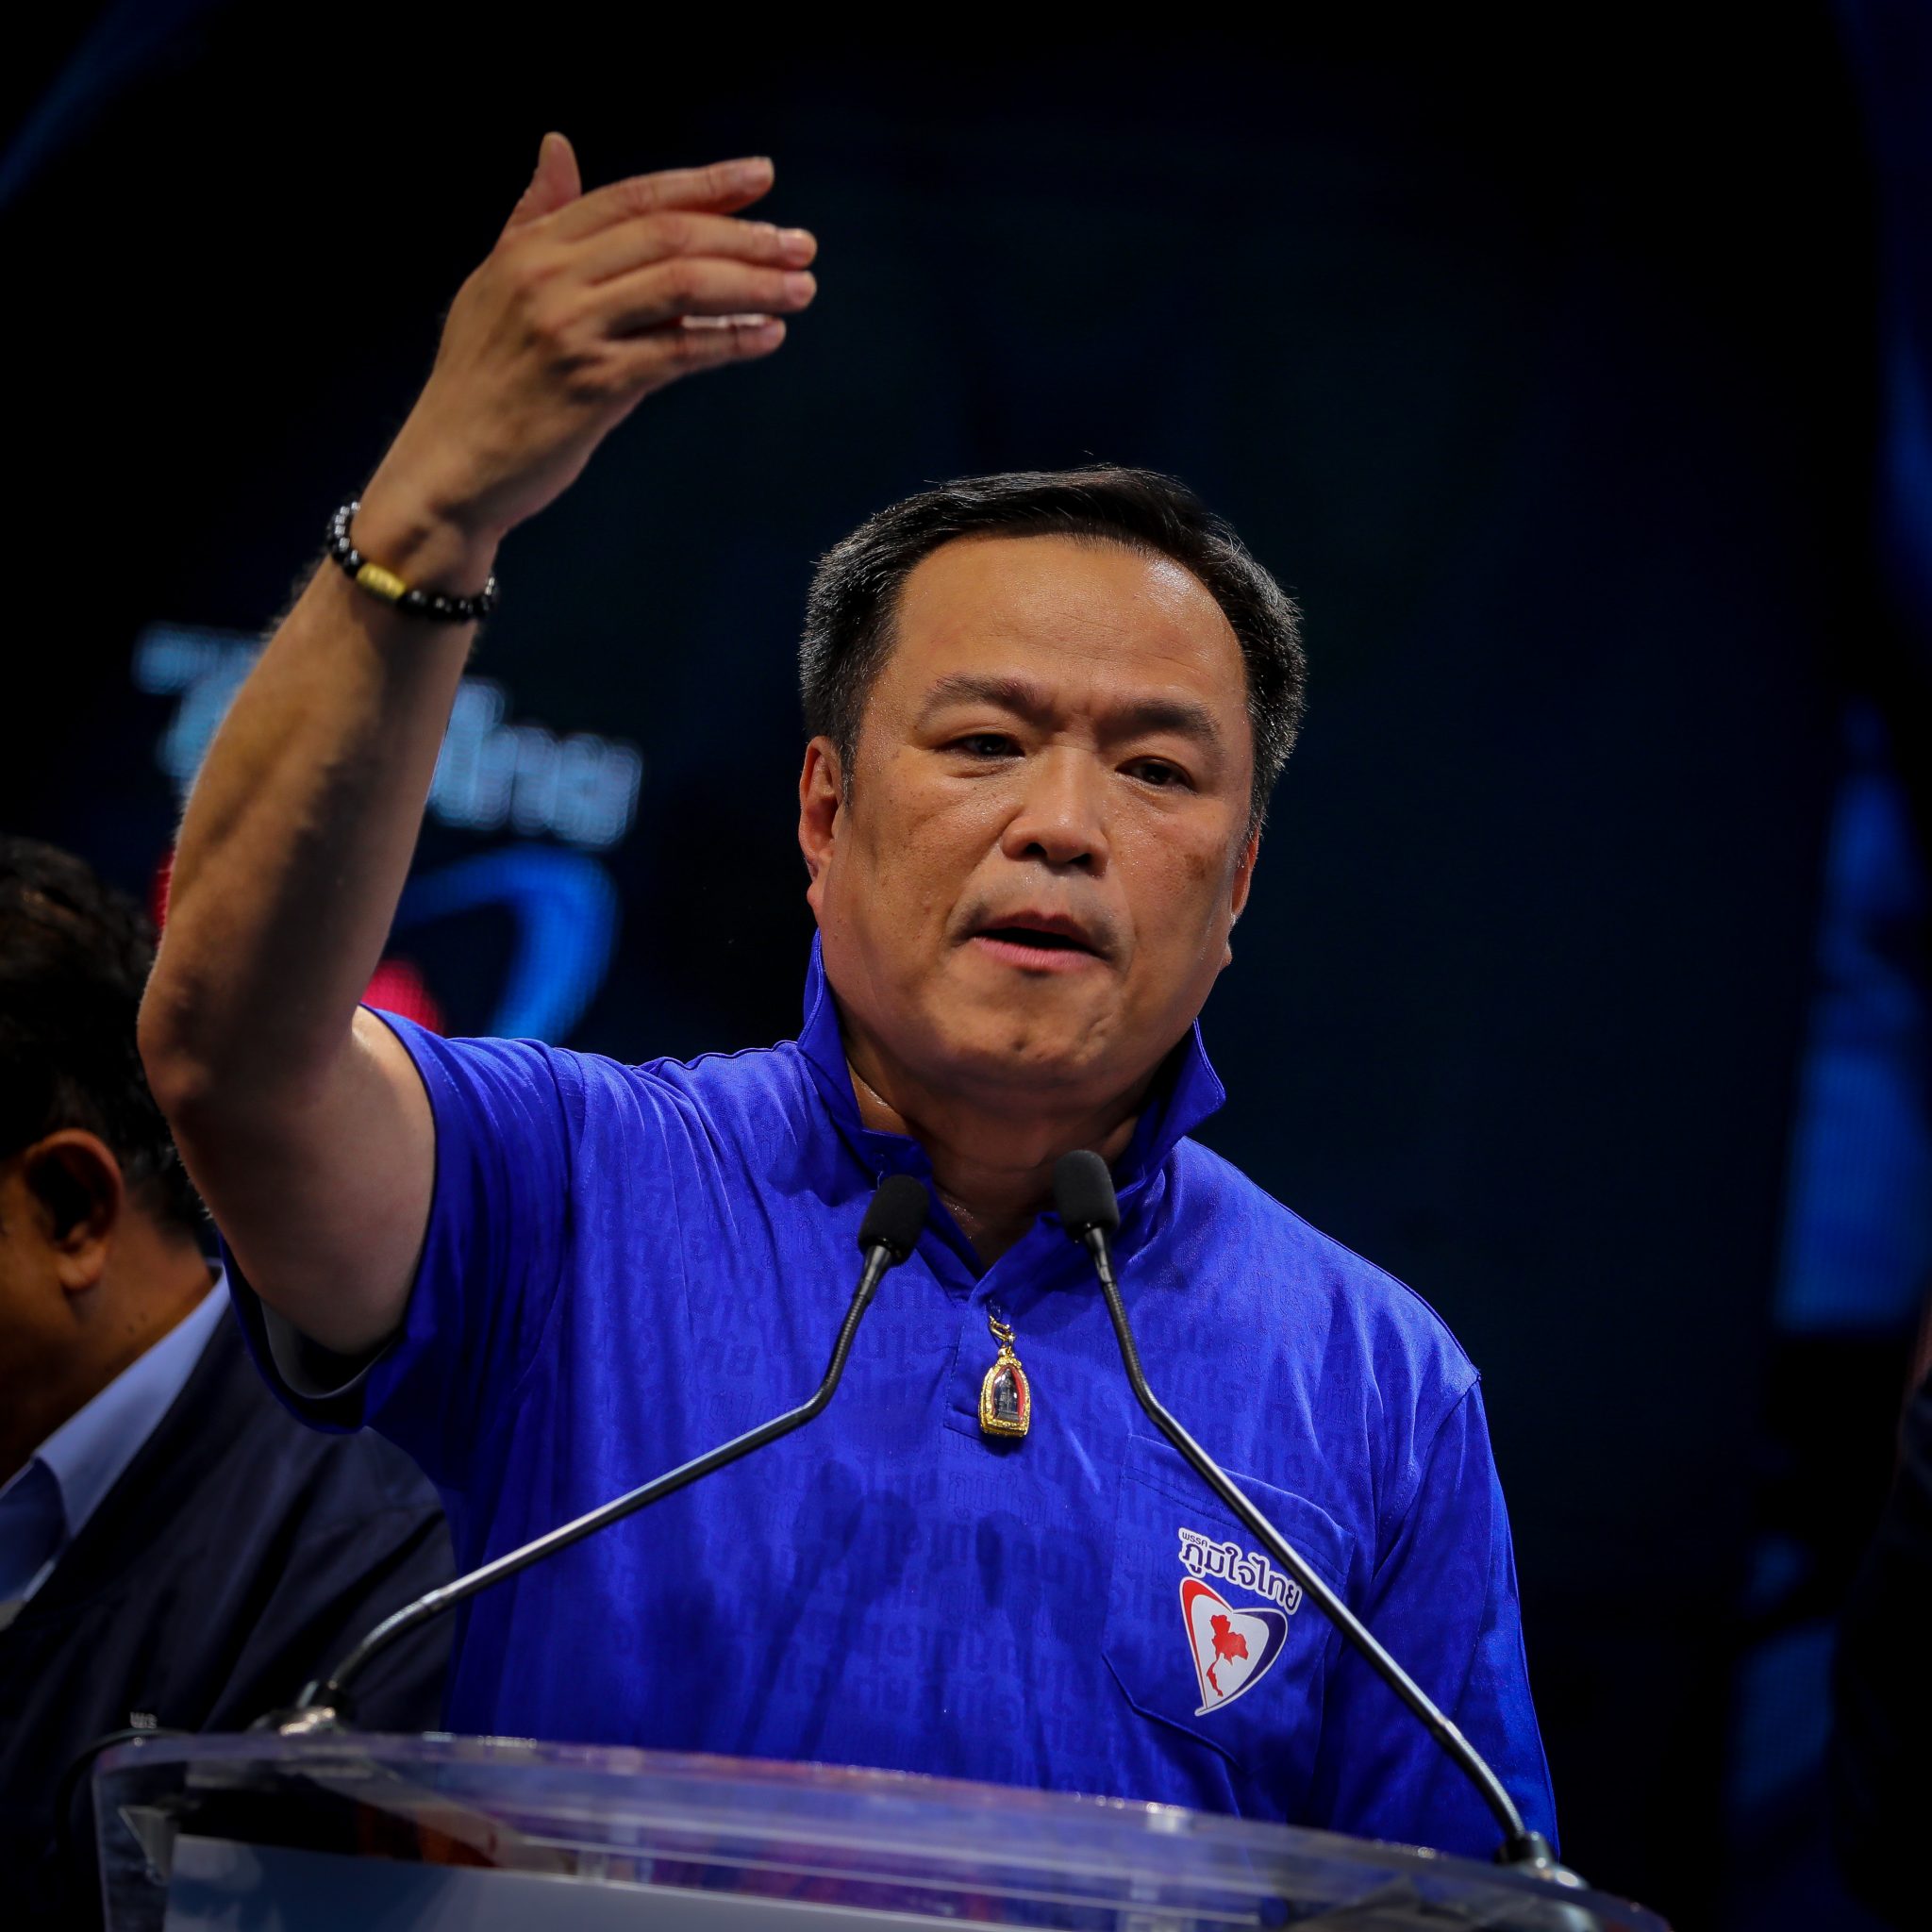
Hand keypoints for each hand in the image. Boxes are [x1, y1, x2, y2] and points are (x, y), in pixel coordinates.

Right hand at [361, 133, 814, 564]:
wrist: (450, 468)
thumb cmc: (482, 381)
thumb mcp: (495, 285)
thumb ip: (534, 217)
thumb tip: (557, 145)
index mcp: (530, 246)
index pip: (634, 198)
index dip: (704, 185)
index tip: (762, 178)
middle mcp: (548, 278)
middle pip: (667, 237)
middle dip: (744, 237)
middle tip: (802, 246)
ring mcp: (570, 332)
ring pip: (680, 286)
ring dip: (751, 285)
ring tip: (801, 290)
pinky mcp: (592, 387)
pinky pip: (678, 351)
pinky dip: (729, 339)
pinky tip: (766, 335)